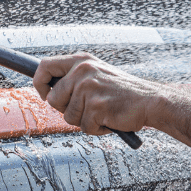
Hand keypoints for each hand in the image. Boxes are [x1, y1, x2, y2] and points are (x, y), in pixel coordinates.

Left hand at [33, 53, 160, 134]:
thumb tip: (48, 91)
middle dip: (66, 109)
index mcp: (82, 61)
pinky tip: (110, 119)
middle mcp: (83, 71)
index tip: (44, 93)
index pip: (44, 66)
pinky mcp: (96, 106)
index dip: (39, 83)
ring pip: (68, 117)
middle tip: (88, 108)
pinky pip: (85, 127)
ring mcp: (89, 88)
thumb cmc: (124, 91)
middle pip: (52, 99)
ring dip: (85, 121)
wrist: (150, 100)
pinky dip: (97, 129)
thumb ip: (75, 78)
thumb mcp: (98, 74)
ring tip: (103, 112)